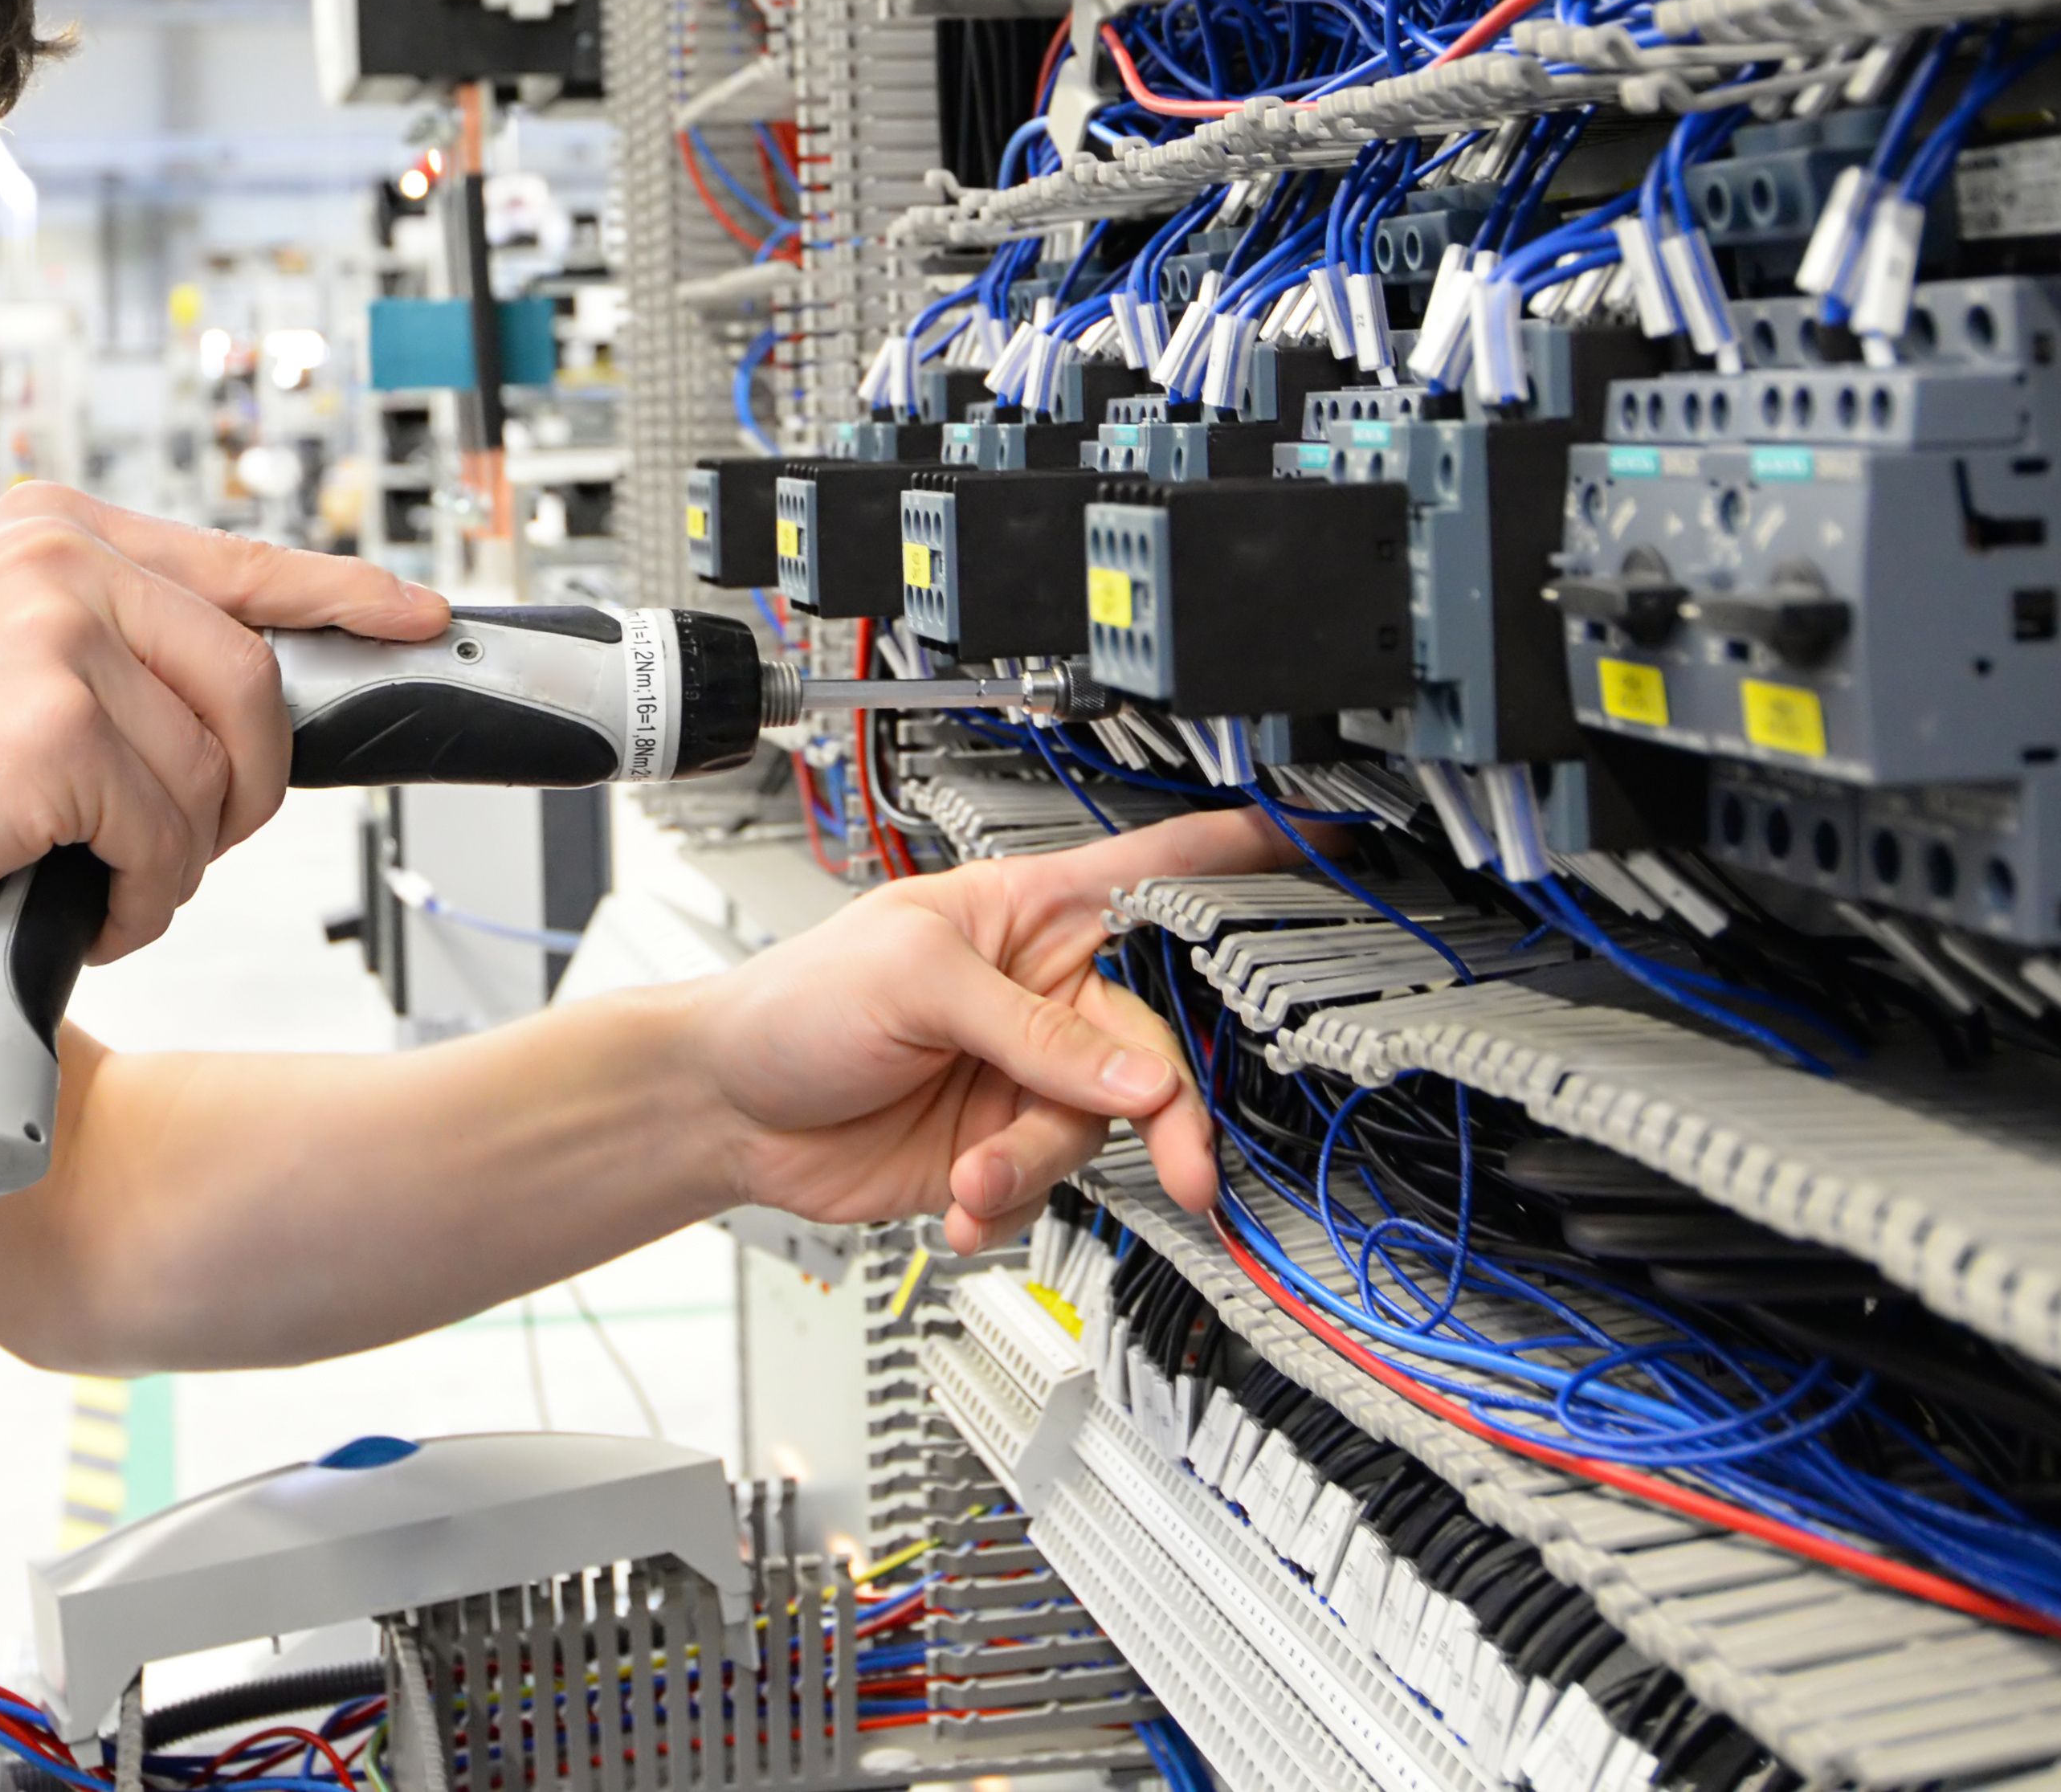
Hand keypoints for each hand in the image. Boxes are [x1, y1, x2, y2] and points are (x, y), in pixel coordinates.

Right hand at [0, 482, 445, 955]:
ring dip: (176, 859)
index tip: (414, 618)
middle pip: (252, 683)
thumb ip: (117, 645)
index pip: (241, 559)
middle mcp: (60, 558)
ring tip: (97, 878)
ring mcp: (58, 635)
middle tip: (181, 844)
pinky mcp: (58, 729)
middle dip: (241, 792)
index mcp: (54, 527)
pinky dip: (139, 897)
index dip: (344, 595)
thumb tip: (250, 687)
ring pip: (214, 772)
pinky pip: (167, 836)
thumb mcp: (5, 660)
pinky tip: (78, 902)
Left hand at [688, 807, 1300, 1251]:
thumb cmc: (796, 1002)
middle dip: (1157, 1113)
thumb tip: (1134, 1076)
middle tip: (1180, 1165)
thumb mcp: (914, 983)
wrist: (727, 1107)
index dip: (1244, 860)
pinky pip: (1051, 1188)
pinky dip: (1010, 1206)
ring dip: (1041, 1164)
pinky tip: (961, 1203)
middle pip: (1151, 1047)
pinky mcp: (1004, 1150)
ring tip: (974, 1173)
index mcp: (1032, 914)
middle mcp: (1045, 995)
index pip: (1157, 874)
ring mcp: (1028, 1077)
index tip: (1334, 854)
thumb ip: (1031, 1029)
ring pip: (1102, 1132)